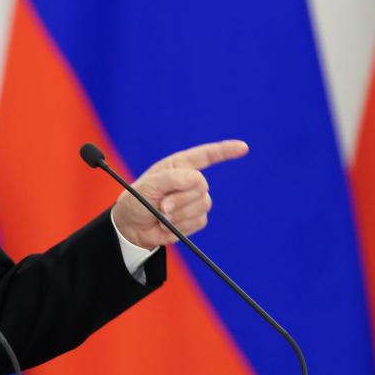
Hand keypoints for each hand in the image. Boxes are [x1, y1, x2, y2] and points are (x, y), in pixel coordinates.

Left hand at [112, 140, 248, 249]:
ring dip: (179, 214)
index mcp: (179, 166)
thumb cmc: (136, 201)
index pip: (206, 155)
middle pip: (201, 186)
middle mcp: (189, 180)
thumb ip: (172, 179)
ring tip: (162, 215)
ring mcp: (194, 199)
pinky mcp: (195, 218)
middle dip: (180, 198)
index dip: (225, 150)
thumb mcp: (148, 186)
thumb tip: (197, 179)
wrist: (132, 227)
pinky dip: (182, 225)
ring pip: (202, 205)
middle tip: (162, 205)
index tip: (243, 147)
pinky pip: (199, 221)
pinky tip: (168, 225)